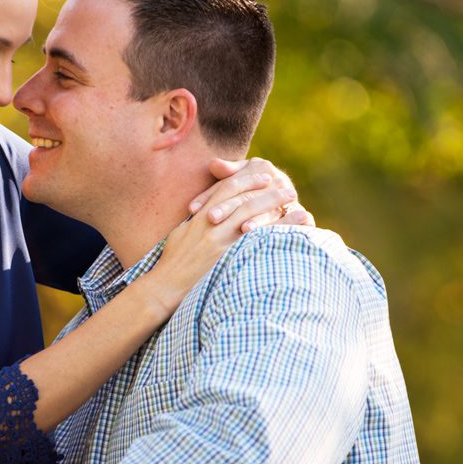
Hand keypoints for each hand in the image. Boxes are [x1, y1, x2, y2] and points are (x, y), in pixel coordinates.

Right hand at [145, 158, 313, 314]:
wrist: (165, 287)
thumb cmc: (170, 264)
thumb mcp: (181, 235)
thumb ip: (196, 222)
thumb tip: (206, 215)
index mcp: (200, 217)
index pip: (226, 189)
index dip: (247, 179)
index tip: (264, 176)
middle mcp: (211, 225)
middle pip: (244, 200)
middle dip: (268, 192)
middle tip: (287, 188)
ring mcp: (219, 241)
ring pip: (253, 217)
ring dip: (277, 210)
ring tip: (298, 207)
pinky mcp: (226, 259)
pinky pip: (256, 243)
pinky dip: (276, 236)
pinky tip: (293, 234)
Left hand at [190, 157, 314, 229]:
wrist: (282, 199)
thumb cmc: (250, 190)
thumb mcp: (236, 181)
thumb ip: (225, 173)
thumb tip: (213, 163)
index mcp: (260, 167)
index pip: (231, 182)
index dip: (210, 195)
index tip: (193, 209)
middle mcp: (276, 179)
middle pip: (248, 195)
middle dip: (228, 207)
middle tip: (211, 218)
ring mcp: (289, 195)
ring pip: (267, 209)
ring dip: (256, 220)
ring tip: (242, 229)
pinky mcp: (300, 213)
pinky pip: (289, 221)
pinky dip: (281, 228)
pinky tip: (270, 238)